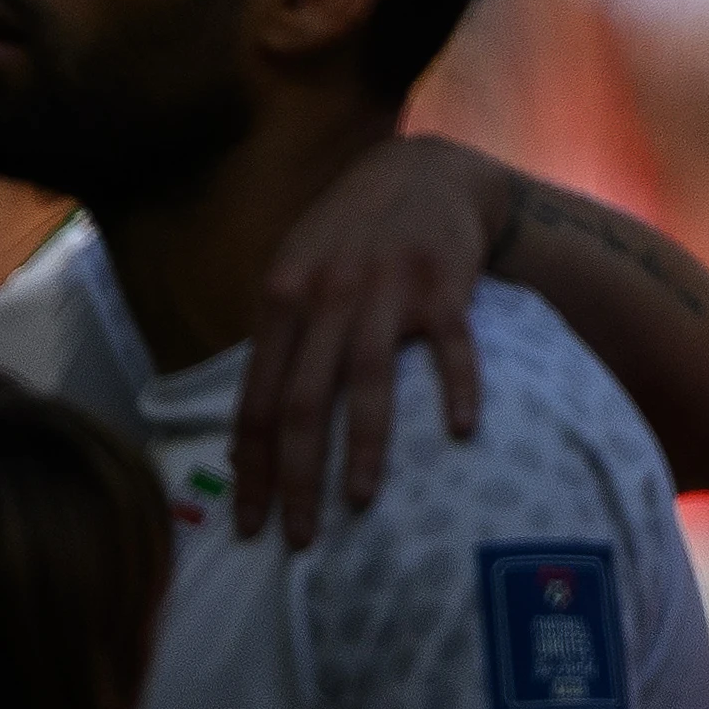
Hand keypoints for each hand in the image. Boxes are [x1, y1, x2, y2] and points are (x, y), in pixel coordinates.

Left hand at [231, 135, 509, 548]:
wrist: (422, 171)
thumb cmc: (347, 237)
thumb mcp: (293, 276)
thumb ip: (277, 346)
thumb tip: (249, 433)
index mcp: (279, 303)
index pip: (256, 402)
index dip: (249, 470)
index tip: (248, 524)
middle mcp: (325, 299)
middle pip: (302, 404)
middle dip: (296, 478)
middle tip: (299, 538)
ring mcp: (385, 292)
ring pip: (365, 383)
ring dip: (363, 449)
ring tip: (358, 504)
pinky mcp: (444, 286)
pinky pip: (450, 347)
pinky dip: (456, 389)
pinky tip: (460, 434)